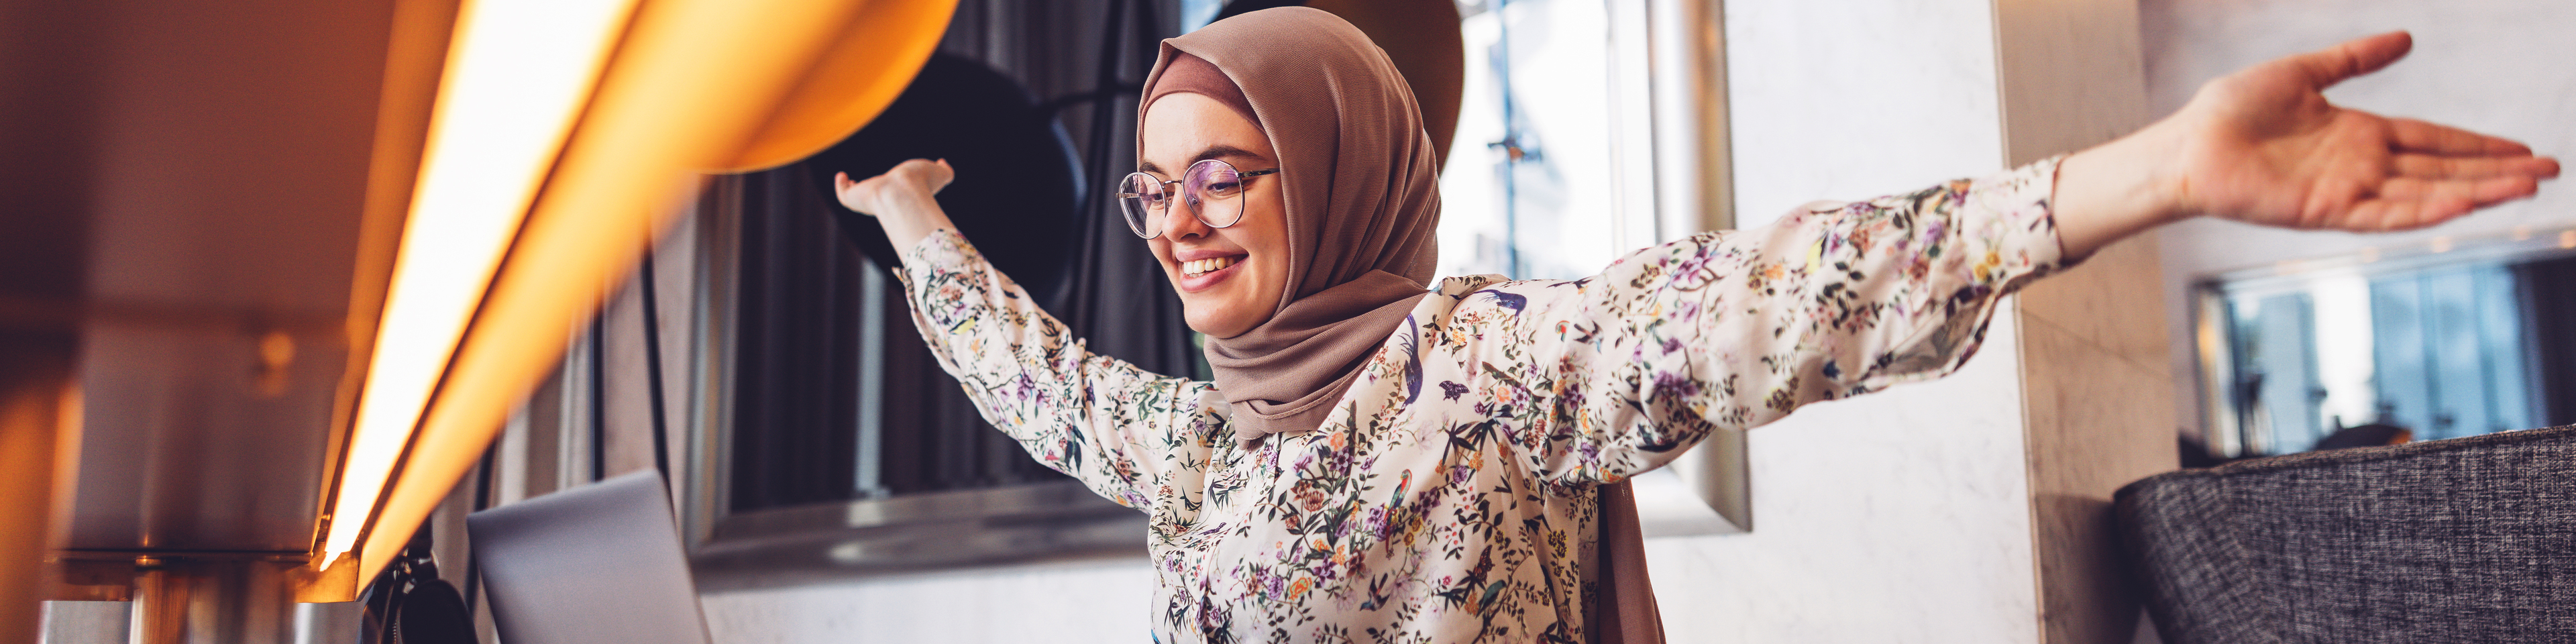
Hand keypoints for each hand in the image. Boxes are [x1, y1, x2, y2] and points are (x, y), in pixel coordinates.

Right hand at [833, 158, 958, 259]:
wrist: (901, 192)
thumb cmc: (921, 184)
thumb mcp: (940, 173)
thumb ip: (946, 170)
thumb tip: (943, 163)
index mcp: (901, 196)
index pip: (895, 195)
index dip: (893, 188)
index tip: (891, 179)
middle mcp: (884, 201)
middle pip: (875, 200)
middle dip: (870, 191)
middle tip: (865, 185)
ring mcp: (867, 199)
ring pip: (856, 198)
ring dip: (851, 190)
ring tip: (849, 181)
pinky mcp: (853, 198)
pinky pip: (843, 194)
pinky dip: (840, 186)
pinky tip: (842, 175)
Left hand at [2055, 32, 2558, 256]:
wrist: (2187, 144)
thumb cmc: (2232, 110)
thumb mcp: (2303, 72)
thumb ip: (2354, 59)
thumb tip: (2406, 38)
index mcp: (2360, 133)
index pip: (2434, 140)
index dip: (2478, 146)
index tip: (2523, 149)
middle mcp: (2362, 165)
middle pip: (2443, 170)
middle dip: (2495, 172)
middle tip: (2548, 171)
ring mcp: (2347, 191)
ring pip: (2425, 194)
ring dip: (2475, 193)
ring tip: (2524, 187)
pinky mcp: (2325, 211)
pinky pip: (2384, 214)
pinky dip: (2424, 211)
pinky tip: (2463, 206)